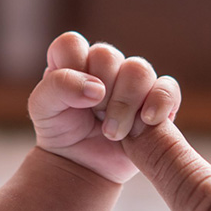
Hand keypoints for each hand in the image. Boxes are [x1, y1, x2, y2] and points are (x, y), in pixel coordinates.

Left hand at [28, 32, 179, 182]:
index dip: (71, 68)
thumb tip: (97, 88)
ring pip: (139, 70)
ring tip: (111, 133)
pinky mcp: (156, 102)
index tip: (71, 97)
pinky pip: (168, 89)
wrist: (80, 166)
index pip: (72, 44)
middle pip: (108, 56)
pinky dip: (159, 102)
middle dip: (98, 92)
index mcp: (74, 60)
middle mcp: (105, 65)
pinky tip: (145, 121)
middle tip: (93, 117)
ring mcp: (132, 82)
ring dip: (123, 104)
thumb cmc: (60, 131)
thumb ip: (58, 87)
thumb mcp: (42, 109)